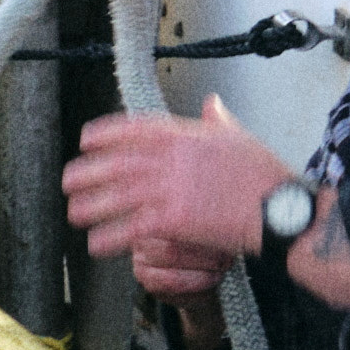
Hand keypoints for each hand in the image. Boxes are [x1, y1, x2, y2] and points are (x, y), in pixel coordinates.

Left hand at [63, 99, 300, 299]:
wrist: (280, 209)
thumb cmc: (265, 177)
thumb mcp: (240, 137)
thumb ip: (218, 120)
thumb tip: (211, 104)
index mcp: (186, 134)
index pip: (135, 128)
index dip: (105, 134)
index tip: (86, 139)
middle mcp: (173, 158)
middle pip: (118, 162)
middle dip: (89, 172)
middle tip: (69, 181)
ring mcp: (172, 188)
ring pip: (119, 195)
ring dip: (92, 205)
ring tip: (74, 213)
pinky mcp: (175, 218)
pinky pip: (133, 228)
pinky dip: (111, 237)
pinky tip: (97, 245)